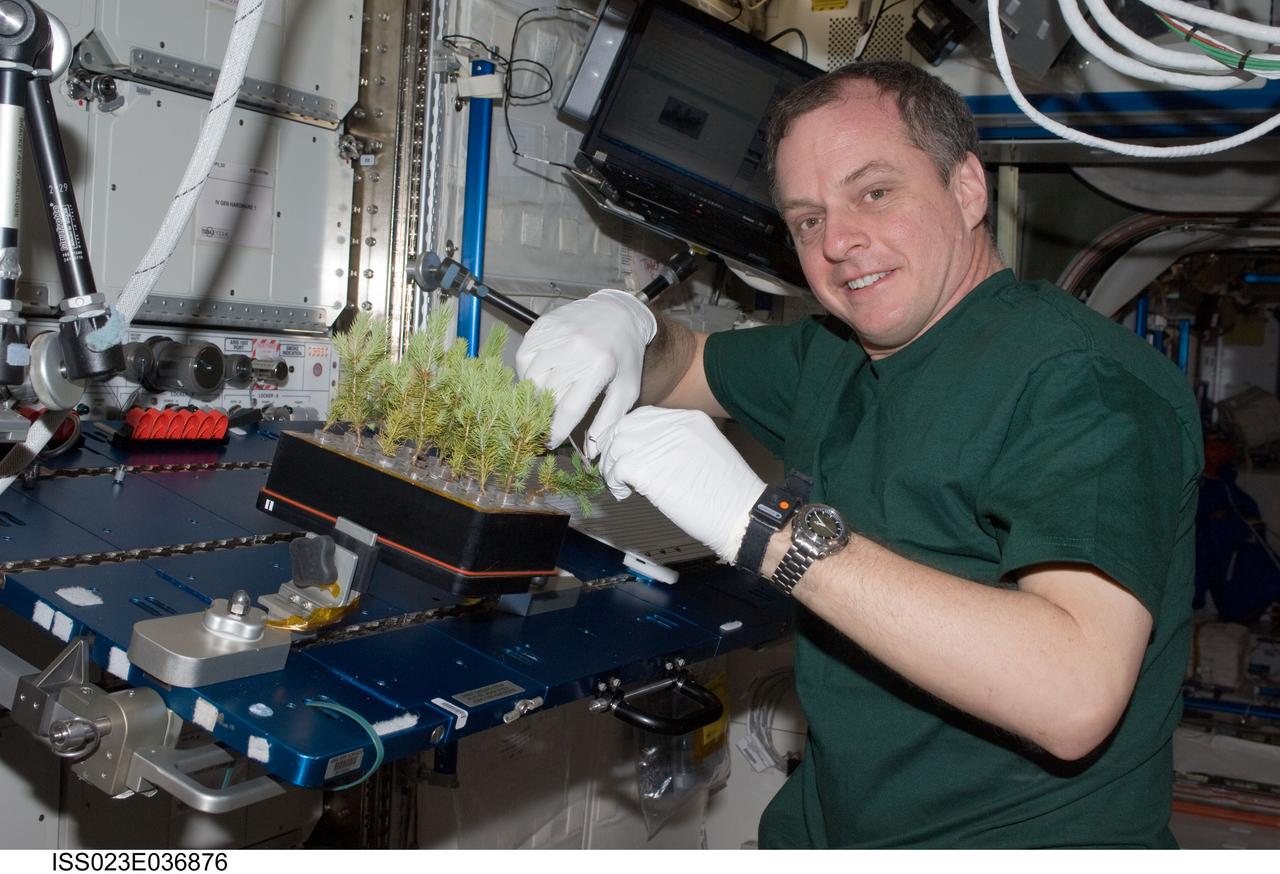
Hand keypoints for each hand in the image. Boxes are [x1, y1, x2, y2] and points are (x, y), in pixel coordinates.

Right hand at [515, 289, 655, 455]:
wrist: (619, 313)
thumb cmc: (624, 357)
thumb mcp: (626, 390)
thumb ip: (608, 421)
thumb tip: (590, 452)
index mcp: (600, 366)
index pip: (569, 408)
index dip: (556, 430)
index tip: (549, 442)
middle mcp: (577, 348)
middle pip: (547, 395)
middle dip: (546, 413)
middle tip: (547, 420)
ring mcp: (558, 334)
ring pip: (531, 377)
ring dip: (536, 392)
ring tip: (547, 395)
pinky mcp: (543, 325)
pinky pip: (524, 357)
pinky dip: (528, 371)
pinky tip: (542, 374)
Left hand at [596, 406, 764, 562]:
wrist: (739, 514)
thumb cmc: (728, 493)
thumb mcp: (706, 451)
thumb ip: (676, 444)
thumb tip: (645, 453)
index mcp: (689, 419)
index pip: (644, 416)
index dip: (628, 433)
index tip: (624, 450)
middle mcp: (672, 426)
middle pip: (625, 427)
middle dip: (615, 448)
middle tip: (616, 469)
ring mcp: (658, 445)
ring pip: (616, 447)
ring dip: (613, 467)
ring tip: (622, 485)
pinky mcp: (647, 468)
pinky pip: (616, 469)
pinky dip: (615, 483)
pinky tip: (625, 494)